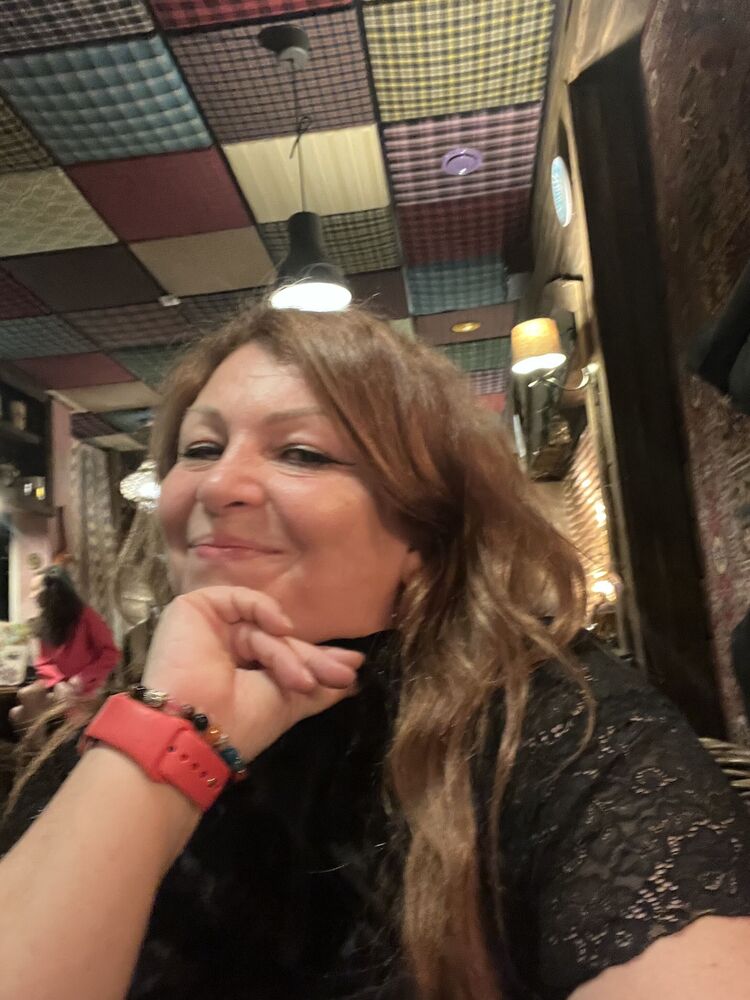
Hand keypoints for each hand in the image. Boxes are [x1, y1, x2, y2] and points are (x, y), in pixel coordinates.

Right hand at [141, 587, 363, 760]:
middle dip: (310, 659)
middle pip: (277, 639)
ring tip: (301, 681)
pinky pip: (240, 599)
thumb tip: (354, 676)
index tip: (352, 670)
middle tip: (341, 675)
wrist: (195, 729)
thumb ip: (320, 687)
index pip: (285, 655)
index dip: (317, 660)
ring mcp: (210, 628)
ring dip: (287, 652)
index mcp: (243, 671)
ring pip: (262, 626)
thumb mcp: (290, 703)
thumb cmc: (240, 723)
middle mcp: (226, 648)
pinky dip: (265, 609)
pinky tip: (282, 628)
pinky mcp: (194, 608)